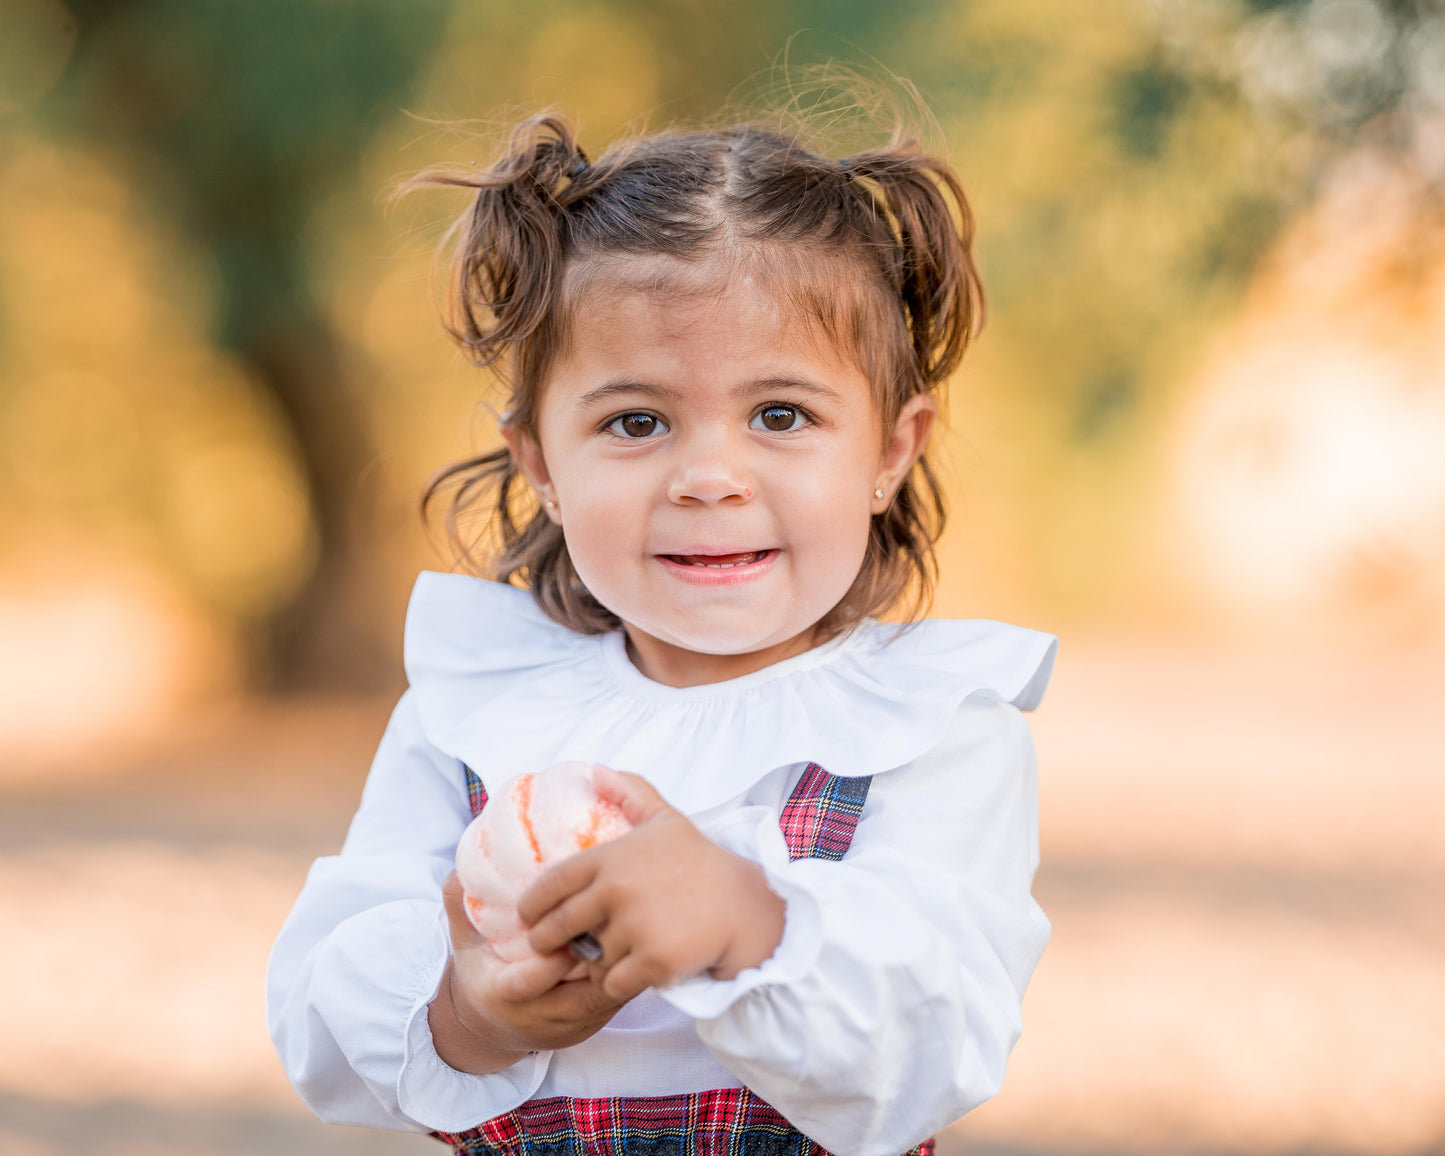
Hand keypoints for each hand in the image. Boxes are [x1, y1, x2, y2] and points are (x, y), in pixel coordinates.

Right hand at [428, 871, 626, 1073]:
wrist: (492, 1028)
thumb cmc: (482, 974)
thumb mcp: (465, 943)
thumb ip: (460, 909)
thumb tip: (457, 872)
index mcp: (501, 996)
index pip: (527, 983)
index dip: (552, 961)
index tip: (572, 928)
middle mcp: (536, 1019)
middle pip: (577, 997)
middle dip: (601, 962)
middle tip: (619, 924)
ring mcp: (566, 1029)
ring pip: (603, 1002)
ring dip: (621, 969)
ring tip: (634, 931)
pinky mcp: (588, 1031)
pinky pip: (614, 1007)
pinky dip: (626, 979)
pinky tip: (636, 948)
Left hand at [517, 767, 786, 1002]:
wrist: (745, 907)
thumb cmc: (702, 863)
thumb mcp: (666, 819)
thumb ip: (630, 793)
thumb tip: (595, 770)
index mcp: (611, 858)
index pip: (549, 885)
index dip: (531, 906)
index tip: (527, 917)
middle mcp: (615, 891)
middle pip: (556, 928)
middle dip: (547, 941)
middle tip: (553, 946)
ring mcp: (633, 928)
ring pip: (588, 960)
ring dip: (594, 963)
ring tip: (614, 952)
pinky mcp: (652, 962)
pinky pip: (611, 984)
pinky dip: (618, 983)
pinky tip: (635, 971)